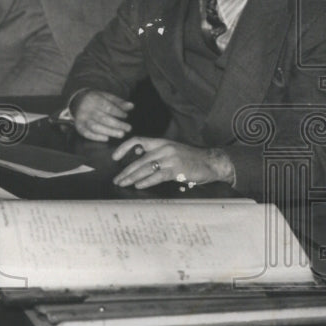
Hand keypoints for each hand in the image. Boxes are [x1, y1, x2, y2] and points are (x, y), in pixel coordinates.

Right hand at [71, 90, 133, 141]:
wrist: (78, 101)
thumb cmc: (96, 100)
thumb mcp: (107, 97)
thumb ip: (119, 102)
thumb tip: (131, 106)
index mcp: (94, 99)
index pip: (107, 107)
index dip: (118, 112)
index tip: (126, 116)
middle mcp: (87, 109)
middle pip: (102, 118)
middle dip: (117, 124)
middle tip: (128, 128)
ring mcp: (82, 118)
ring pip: (95, 127)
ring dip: (109, 131)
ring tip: (121, 134)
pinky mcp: (79, 126)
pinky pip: (86, 133)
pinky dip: (96, 137)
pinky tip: (106, 138)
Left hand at [112, 137, 235, 189]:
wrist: (211, 162)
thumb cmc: (190, 159)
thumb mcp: (171, 151)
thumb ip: (155, 153)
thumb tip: (137, 156)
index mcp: (161, 142)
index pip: (137, 140)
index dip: (124, 148)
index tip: (114, 158)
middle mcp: (164, 148)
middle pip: (139, 159)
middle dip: (126, 170)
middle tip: (116, 179)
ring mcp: (171, 159)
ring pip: (146, 168)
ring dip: (132, 177)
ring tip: (123, 184)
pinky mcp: (177, 170)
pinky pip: (158, 176)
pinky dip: (147, 181)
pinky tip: (138, 185)